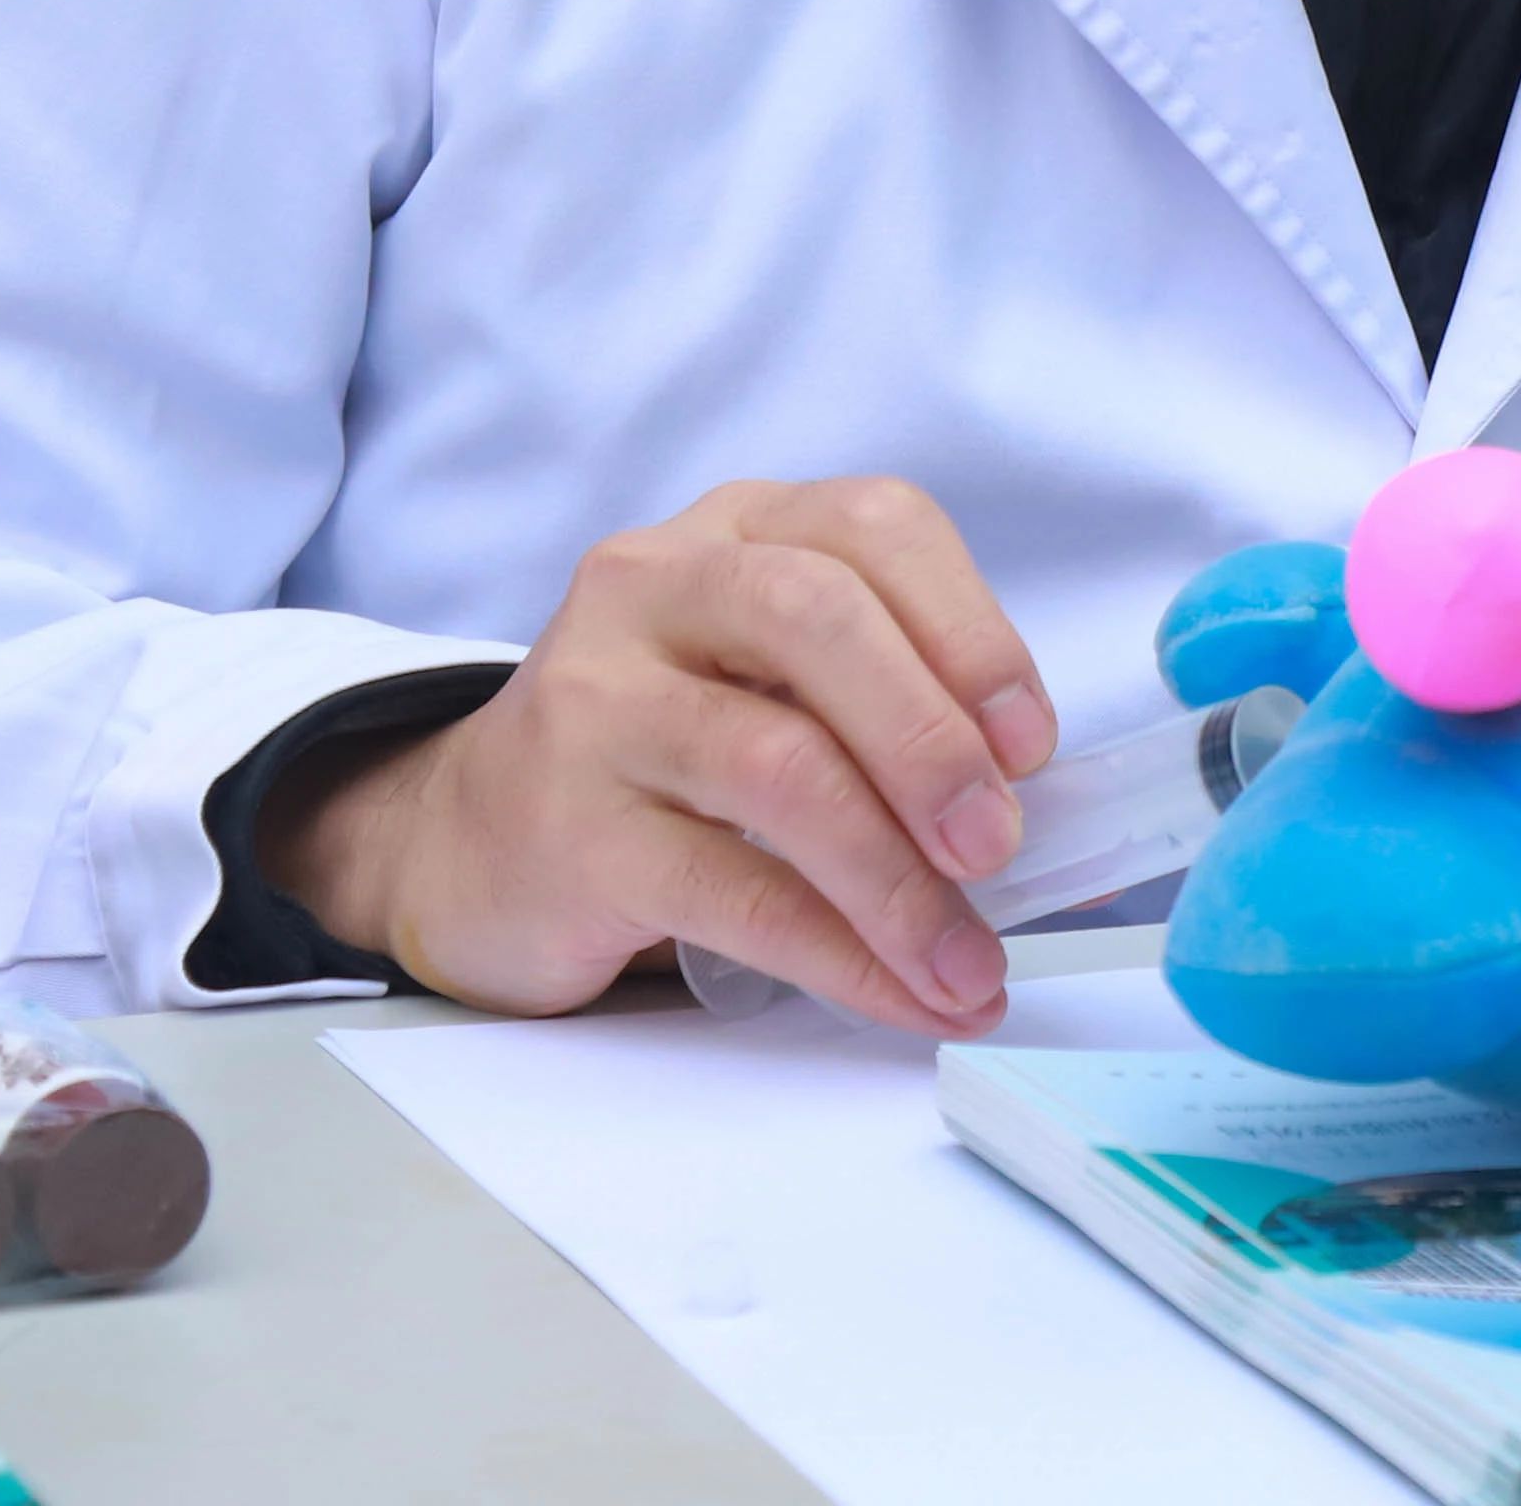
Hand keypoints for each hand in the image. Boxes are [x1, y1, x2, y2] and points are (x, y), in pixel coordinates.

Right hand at [275, 477, 1063, 1033]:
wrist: (471, 842)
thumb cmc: (668, 753)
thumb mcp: (772, 679)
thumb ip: (888, 703)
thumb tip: (1050, 816)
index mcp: (738, 528)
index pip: (873, 525)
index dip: (971, 628)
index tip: (1032, 743)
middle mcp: (656, 586)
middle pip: (819, 620)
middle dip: (931, 739)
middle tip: (998, 846)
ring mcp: (597, 702)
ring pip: (777, 765)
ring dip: (898, 879)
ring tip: (966, 959)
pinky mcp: (568, 829)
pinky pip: (731, 890)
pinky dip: (838, 953)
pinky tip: (899, 995)